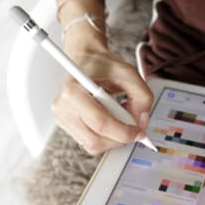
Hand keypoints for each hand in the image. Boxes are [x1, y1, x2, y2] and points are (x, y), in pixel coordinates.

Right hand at [51, 27, 153, 154]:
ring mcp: (62, 118)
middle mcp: (63, 107)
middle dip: (120, 138)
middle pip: (96, 141)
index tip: (139, 132)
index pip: (100, 123)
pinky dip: (106, 136)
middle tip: (133, 124)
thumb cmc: (102, 64)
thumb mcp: (129, 72)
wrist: (85, 59)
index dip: (124, 132)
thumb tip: (142, 122)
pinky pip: (90, 142)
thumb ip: (142, 96)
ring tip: (118, 115)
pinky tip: (109, 118)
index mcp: (73, 91)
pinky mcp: (66, 126)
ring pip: (93, 145)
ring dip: (113, 137)